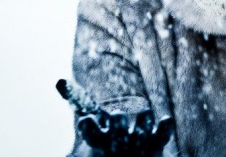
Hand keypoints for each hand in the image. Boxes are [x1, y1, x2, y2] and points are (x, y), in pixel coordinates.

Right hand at [56, 79, 172, 156]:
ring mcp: (137, 143)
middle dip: (119, 117)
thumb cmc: (108, 139)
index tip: (86, 120)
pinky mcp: (155, 145)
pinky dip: (165, 127)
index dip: (88, 126)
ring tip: (139, 127)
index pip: (89, 131)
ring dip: (143, 118)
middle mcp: (117, 142)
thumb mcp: (94, 122)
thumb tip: (58, 81)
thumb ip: (79, 101)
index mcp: (98, 139)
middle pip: (118, 120)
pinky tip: (166, 120)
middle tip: (117, 118)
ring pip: (142, 118)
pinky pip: (162, 134)